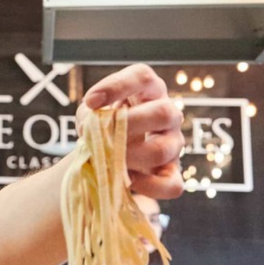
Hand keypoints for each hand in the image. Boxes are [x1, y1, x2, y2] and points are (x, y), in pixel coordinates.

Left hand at [80, 64, 183, 199]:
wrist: (108, 157)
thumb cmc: (102, 130)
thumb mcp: (91, 118)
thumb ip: (90, 118)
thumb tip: (93, 129)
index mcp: (148, 92)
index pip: (142, 77)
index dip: (116, 87)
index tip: (90, 101)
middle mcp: (167, 114)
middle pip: (163, 113)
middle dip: (128, 127)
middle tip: (103, 139)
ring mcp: (173, 144)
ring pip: (163, 150)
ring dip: (130, 158)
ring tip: (108, 161)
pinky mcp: (172, 174)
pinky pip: (172, 185)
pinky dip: (147, 187)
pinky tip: (127, 181)